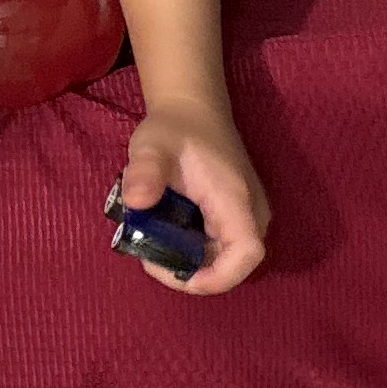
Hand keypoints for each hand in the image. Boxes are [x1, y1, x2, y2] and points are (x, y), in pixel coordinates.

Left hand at [116, 100, 269, 295]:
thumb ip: (144, 172)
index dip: (218, 278)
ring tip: (153, 245)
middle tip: (151, 256)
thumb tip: (136, 202)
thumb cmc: (174, 128)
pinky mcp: (236, 216)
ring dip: (189, 263)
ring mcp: (247, 216)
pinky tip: (166, 234)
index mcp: (235, 200)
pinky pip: (219, 247)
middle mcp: (250, 213)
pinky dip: (192, 250)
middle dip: (192, 273)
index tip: (180, 276)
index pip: (246, 255)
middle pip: (233, 266)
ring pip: (225, 259)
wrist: (193, 109)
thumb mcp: (151, 147)